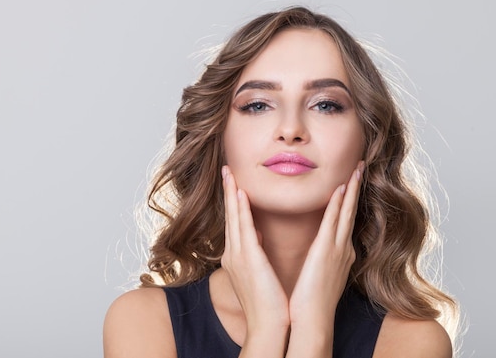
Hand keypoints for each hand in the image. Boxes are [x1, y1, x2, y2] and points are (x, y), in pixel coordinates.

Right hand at [220, 166, 289, 341]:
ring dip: (232, 193)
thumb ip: (255, 253)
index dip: (233, 201)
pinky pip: (243, 228)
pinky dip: (240, 209)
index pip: (235, 223)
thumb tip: (257, 235)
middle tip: (227, 170)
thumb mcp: (259, 273)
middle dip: (228, 191)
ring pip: (233, 217)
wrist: (268, 326)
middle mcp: (233, 254)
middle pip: (230, 215)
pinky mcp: (248, 259)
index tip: (233, 183)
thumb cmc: (268, 303)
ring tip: (230, 173)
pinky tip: (240, 193)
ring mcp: (238, 256)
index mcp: (238, 258)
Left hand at [288, 161, 363, 327]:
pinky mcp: (327, 250)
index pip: (346, 221)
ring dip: (351, 189)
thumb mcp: (321, 276)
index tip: (351, 182)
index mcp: (341, 254)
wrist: (312, 320)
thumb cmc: (313, 302)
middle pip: (351, 211)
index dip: (350, 200)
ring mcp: (338, 249)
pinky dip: (339, 204)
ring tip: (356, 169)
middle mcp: (344, 249)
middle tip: (360, 167)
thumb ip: (323, 261)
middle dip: (356, 188)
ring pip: (346, 212)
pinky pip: (333, 221)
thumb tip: (319, 252)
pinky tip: (341, 188)